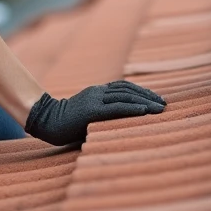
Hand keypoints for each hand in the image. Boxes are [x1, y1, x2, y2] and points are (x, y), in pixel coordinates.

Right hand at [24, 81, 166, 145]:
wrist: (46, 121)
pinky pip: (116, 108)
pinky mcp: (92, 111)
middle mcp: (98, 92)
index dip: (142, 91)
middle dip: (148, 96)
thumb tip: (121, 123)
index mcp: (97, 91)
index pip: (124, 87)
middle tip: (164, 104)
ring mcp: (94, 100)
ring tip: (160, 109)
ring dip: (145, 102)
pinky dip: (132, 108)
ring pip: (125, 97)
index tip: (157, 99)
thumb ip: (103, 114)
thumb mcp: (88, 115)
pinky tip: (145, 111)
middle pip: (128, 89)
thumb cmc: (66, 124)